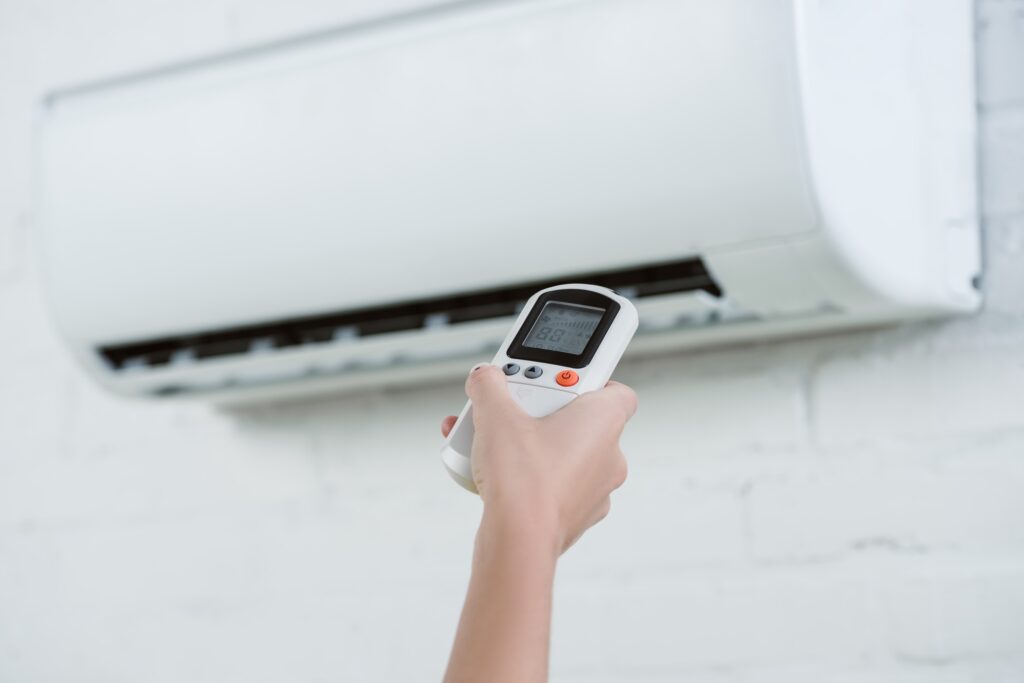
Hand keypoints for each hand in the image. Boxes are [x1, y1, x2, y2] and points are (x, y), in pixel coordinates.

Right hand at [441, 364, 636, 555]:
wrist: (517, 540)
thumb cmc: (524, 479)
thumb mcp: (496, 414)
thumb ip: (489, 386)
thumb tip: (485, 378)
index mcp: (605, 422)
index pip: (615, 390)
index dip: (587, 382)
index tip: (557, 378)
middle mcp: (610, 456)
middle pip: (577, 421)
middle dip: (541, 412)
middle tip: (513, 408)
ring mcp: (595, 491)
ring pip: (563, 456)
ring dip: (530, 445)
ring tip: (491, 442)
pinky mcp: (574, 516)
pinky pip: (553, 486)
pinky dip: (528, 478)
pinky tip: (494, 475)